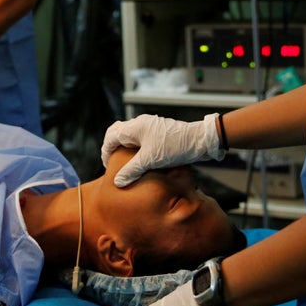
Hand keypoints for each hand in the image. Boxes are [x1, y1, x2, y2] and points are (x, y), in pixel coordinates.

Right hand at [102, 113, 222, 186]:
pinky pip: (141, 139)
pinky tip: (141, 161)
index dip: (106, 151)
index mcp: (135, 127)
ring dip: (125, 149)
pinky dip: (136, 149)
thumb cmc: (175, 147)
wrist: (200, 140)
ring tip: (126, 164)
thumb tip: (117, 181)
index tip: (108, 165)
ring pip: (130, 136)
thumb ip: (132, 170)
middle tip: (113, 164)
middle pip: (119, 133)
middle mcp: (141, 124)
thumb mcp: (150, 160)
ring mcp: (150, 127)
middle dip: (113, 148)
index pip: (111, 136)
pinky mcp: (158, 133)